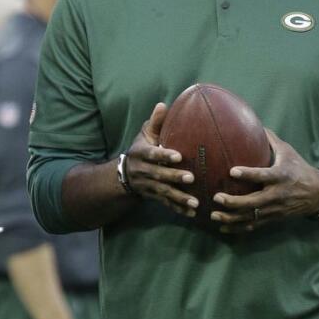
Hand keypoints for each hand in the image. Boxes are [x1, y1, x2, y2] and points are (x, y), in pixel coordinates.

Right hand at [124, 102, 199, 217]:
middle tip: (191, 178)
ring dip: (179, 198)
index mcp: (140, 153)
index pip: (152, 154)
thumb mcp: (144, 135)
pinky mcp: (153, 197)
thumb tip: (163, 105)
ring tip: (195, 202)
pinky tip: (192, 213)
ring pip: (163, 193)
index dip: (164, 155)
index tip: (179, 156)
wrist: (124, 175)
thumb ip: (155, 122)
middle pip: (158, 175)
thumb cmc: (140, 150)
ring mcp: (147, 186)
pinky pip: (166, 204)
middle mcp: (142, 171)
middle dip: (174, 177)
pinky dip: (178, 209)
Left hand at [210, 129, 318, 232]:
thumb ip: (271, 140)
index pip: (263, 176)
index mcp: (281, 176)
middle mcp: (277, 194)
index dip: (248, 174)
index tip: (232, 171)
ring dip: (232, 218)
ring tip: (214, 215)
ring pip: (252, 216)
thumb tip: (255, 124)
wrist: (318, 193)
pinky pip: (254, 225)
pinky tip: (224, 227)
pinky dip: (239, 228)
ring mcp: (275, 208)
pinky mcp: (273, 217)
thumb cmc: (299, 169)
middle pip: (254, 201)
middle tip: (216, 198)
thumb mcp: (288, 152)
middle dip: (234, 202)